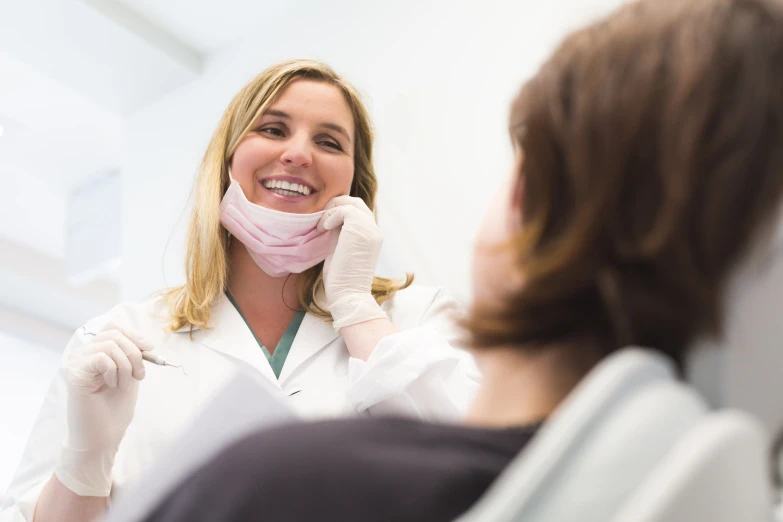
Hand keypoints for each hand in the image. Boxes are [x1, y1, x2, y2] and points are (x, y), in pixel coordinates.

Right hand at [55, 322, 152, 495]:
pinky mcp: (74, 373)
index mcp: (96, 351)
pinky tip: (111, 386)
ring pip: (110, 345)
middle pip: (114, 334)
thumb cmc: (115, 408)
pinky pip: (101, 358)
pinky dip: (114, 371)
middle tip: (139, 375)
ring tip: (123, 385)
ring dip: (126, 365)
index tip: (149, 348)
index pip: (113, 327)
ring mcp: (76, 362)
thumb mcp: (130, 374)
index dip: (133, 334)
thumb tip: (145, 341)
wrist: (104, 435)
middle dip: (135, 353)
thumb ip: (133, 355)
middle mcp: (83, 353)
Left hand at [318, 196, 387, 329]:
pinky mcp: (360, 231)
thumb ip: (340, 232)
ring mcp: (370, 230)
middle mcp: (375, 230)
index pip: (359, 210)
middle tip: (321, 218)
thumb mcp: (340, 248)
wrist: (347, 294)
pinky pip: (345, 210)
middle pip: (356, 203)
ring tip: (321, 226)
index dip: (340, 209)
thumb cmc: (341, 277)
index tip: (325, 220)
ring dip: (332, 211)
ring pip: (351, 204)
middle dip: (336, 205)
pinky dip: (331, 216)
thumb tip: (330, 218)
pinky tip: (323, 228)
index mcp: (372, 235)